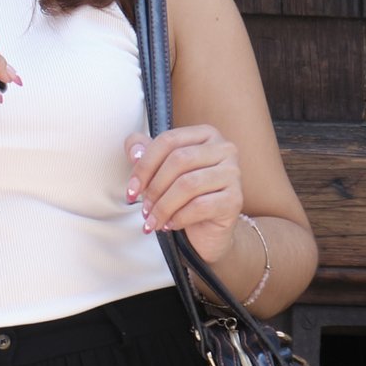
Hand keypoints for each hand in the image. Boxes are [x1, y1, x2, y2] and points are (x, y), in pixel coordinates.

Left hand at [126, 123, 245, 265]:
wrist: (209, 231)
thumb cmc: (184, 197)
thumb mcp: (161, 172)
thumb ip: (145, 154)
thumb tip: (134, 150)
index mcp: (205, 134)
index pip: (168, 140)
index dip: (144, 165)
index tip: (131, 190)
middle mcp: (224, 148)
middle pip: (179, 160)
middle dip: (154, 187)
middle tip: (143, 209)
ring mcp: (233, 173)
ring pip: (188, 184)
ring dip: (164, 206)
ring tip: (153, 220)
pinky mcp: (235, 199)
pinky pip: (200, 206)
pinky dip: (179, 217)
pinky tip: (170, 225)